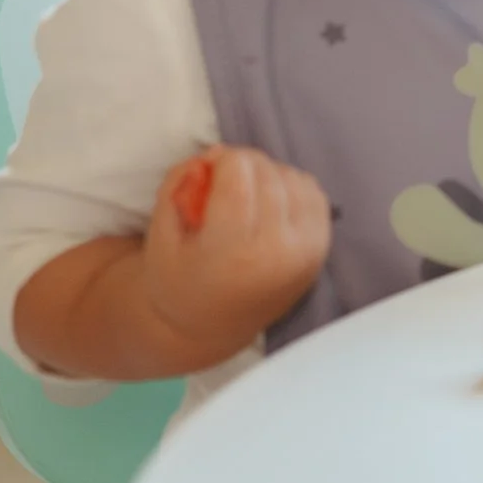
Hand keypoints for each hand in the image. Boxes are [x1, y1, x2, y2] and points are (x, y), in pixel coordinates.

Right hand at [141, 146, 329, 355]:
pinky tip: (267, 206)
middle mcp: (278, 251)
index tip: (205, 171)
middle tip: (220, 186)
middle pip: (266, 171)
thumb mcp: (160, 237)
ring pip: (291, 176)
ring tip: (242, 199)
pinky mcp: (323, 245)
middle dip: (240, 165)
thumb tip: (209, 155)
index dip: (219, 160)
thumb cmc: (180, 279)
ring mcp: (307, 249)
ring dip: (266, 175)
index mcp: (232, 251)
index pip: (239, 174)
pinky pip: (311, 190)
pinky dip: (288, 186)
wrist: (212, 326)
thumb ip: (176, 188)